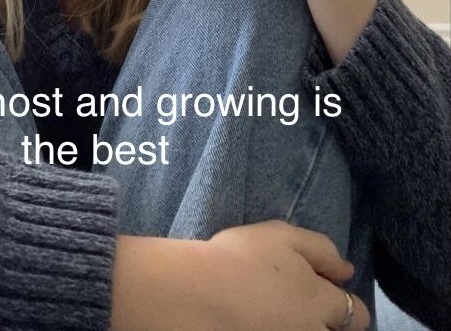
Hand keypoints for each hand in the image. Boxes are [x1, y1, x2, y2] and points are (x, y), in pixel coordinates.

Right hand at [111, 219, 369, 330]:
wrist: (198, 293)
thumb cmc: (240, 257)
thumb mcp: (283, 235)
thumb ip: (322, 249)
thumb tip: (348, 270)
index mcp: (321, 301)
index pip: (356, 312)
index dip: (346, 302)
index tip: (330, 292)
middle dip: (332, 322)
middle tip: (305, 307)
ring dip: (306, 325)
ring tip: (281, 314)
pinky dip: (278, 328)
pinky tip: (261, 320)